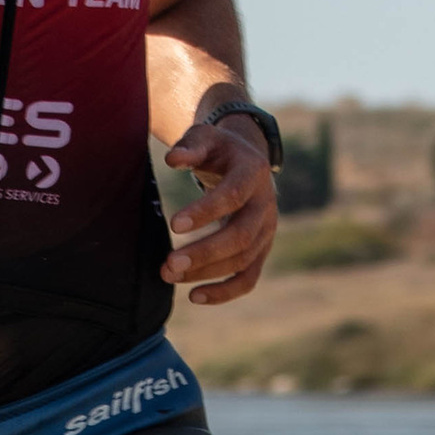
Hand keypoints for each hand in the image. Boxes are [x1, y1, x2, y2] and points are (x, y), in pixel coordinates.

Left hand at [160, 111, 277, 305]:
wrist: (244, 161)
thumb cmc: (218, 149)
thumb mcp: (205, 137)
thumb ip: (190, 146)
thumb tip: (173, 159)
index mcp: (253, 172)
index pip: (233, 195)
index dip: (206, 211)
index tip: (173, 224)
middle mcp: (265, 204)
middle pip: (241, 236)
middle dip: (205, 253)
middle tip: (168, 264)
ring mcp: (266, 230)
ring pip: (243, 260)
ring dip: (206, 273)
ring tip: (168, 275)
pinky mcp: (260, 250)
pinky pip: (248, 278)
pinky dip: (225, 291)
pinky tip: (194, 296)